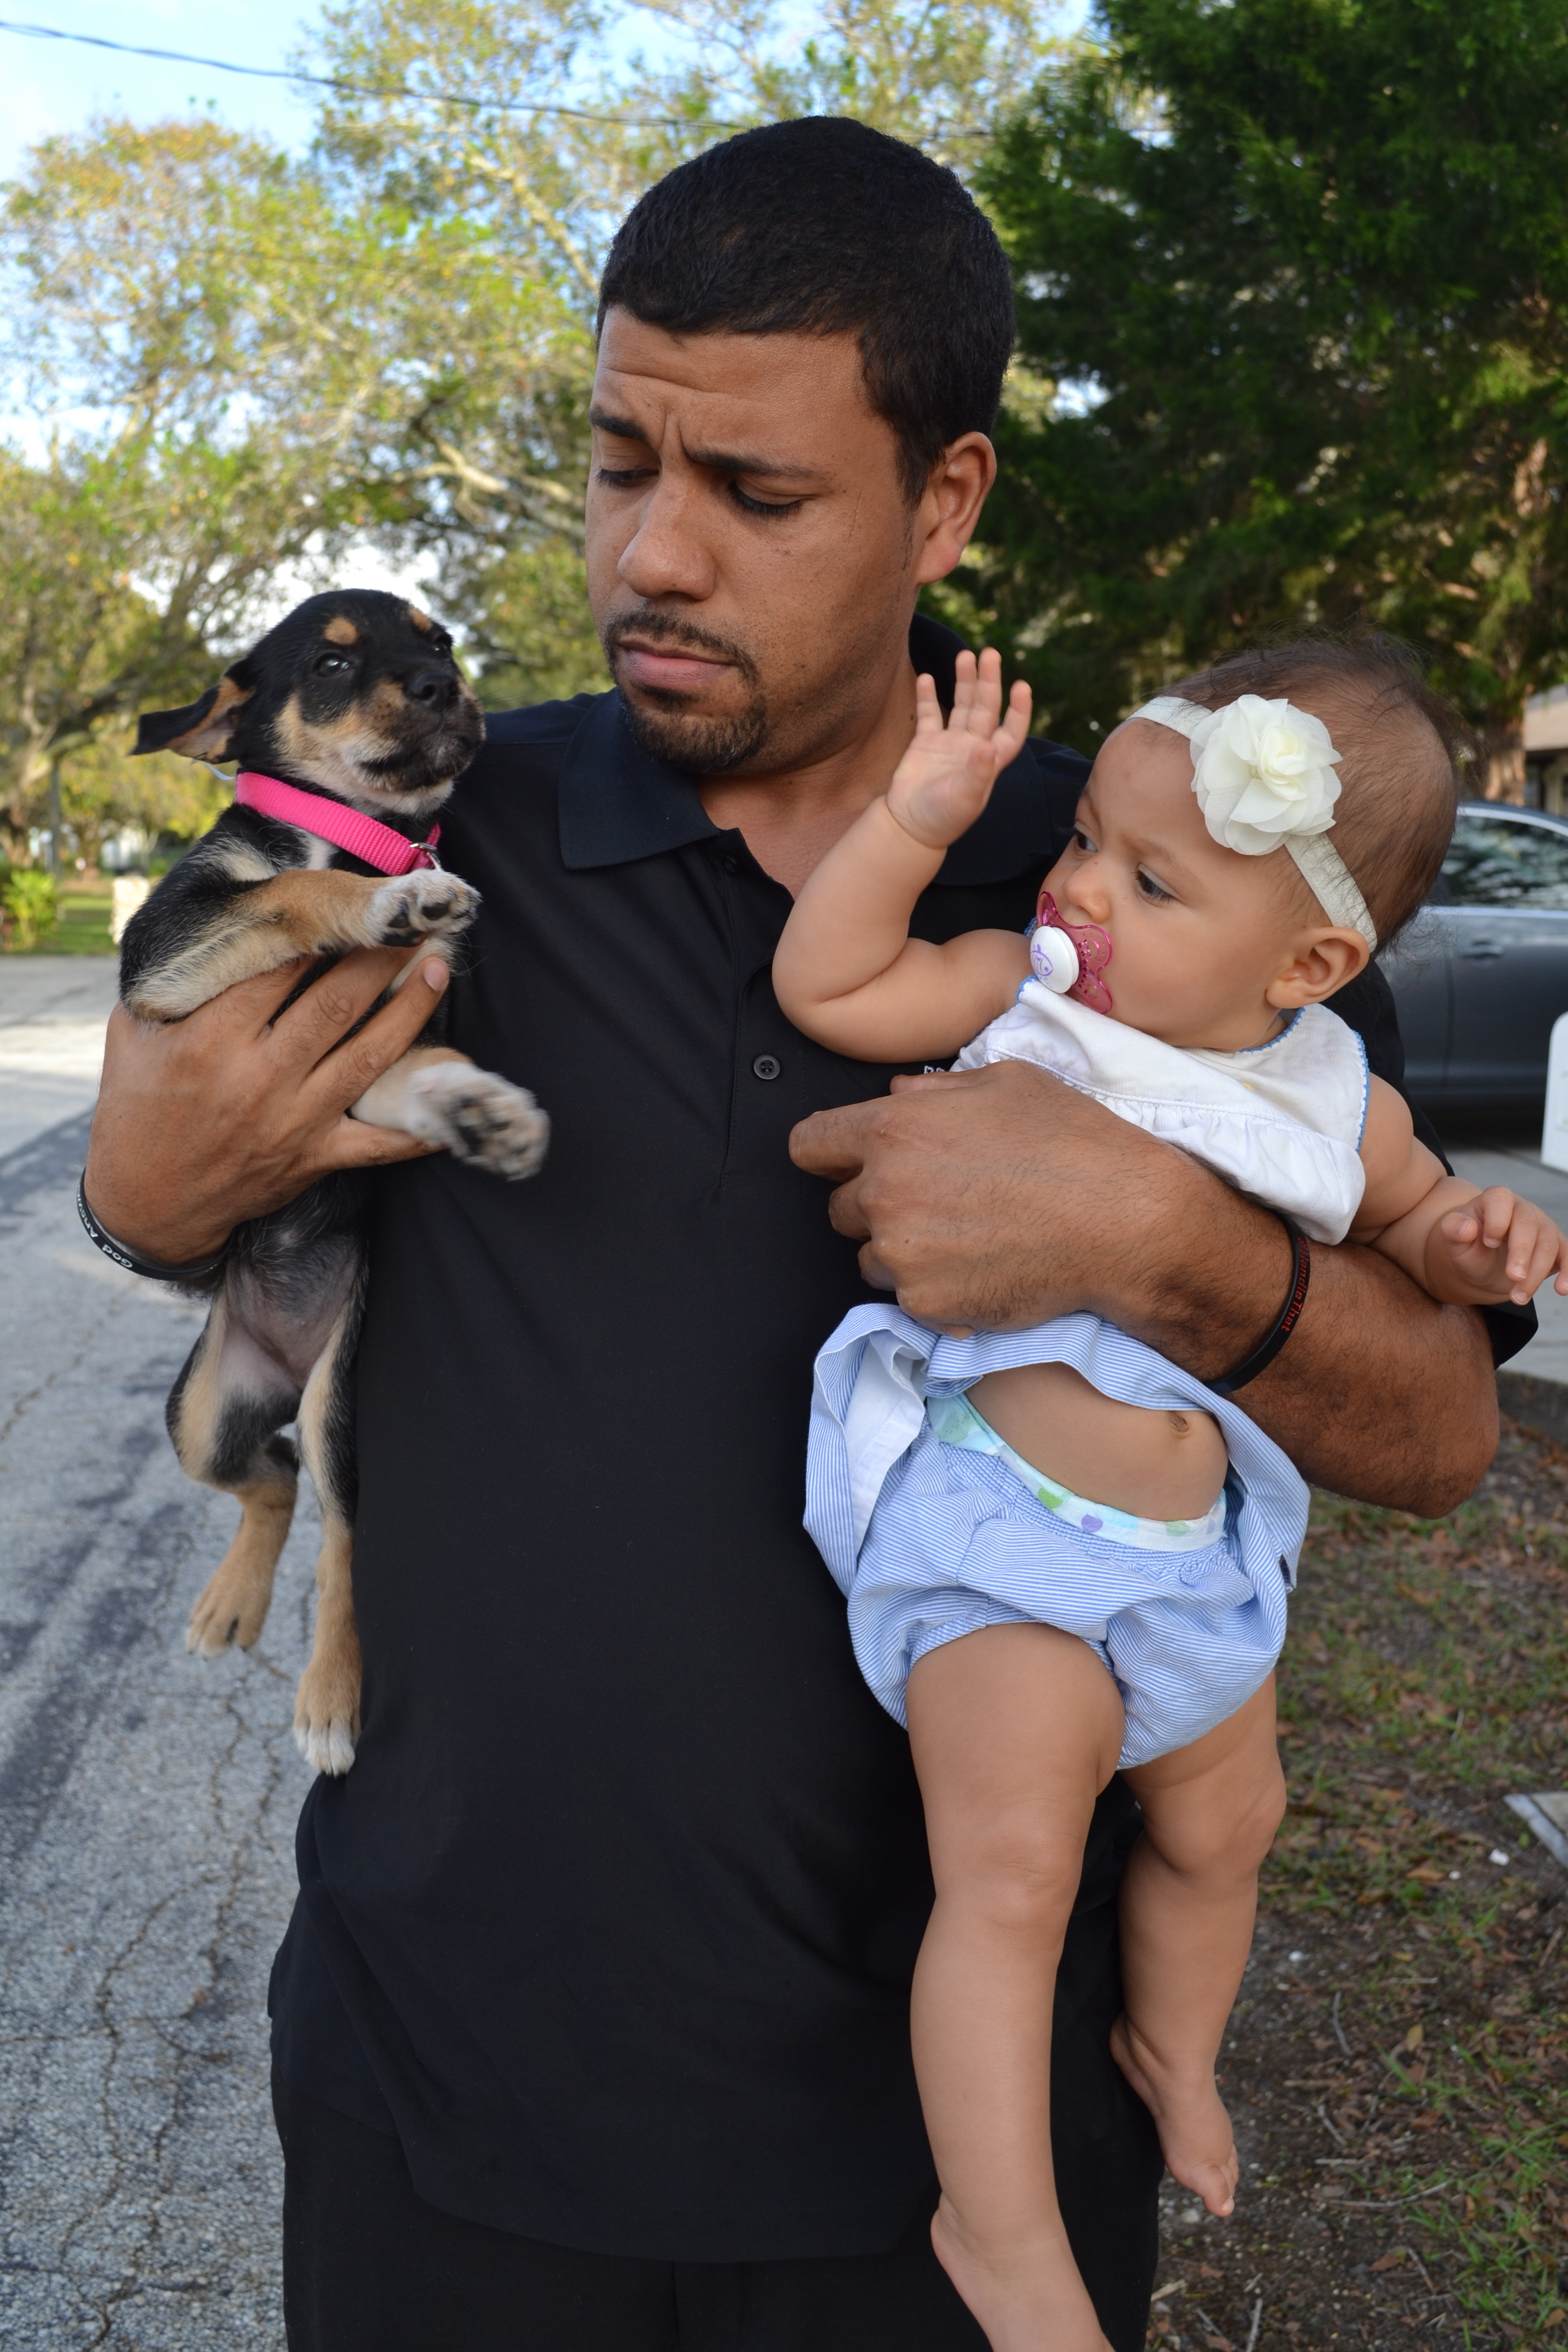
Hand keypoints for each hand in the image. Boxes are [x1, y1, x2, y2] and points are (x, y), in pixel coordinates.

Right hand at [85, 948, 451, 1264]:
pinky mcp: (316, 1158)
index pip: (277, 971)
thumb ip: (170, 986)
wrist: (147, 1203)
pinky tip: (455, 1087)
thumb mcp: (134, 1036)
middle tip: (409, 920)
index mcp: (211, 1040)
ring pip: (368, 1057)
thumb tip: (207, 929)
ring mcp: (294, 1121)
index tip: (345, 897)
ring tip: (435, 968)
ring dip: (409, 1010)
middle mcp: (259, 1078)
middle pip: (335, 1004)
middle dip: (378, 957)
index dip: (317, 930)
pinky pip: (381, 1142)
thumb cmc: (137, 1110)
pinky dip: (422, 1123)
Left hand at [790, 1057, 1503, 1517]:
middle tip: (939, 1199)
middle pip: (839, 1207)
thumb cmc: (1077, 1143)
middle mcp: (885, 1192)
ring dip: (904, 1249)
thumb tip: (898, 1096)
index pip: (808, 1145)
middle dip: (876, 1203)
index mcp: (893, 1129)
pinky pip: (908, 1297)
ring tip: (969, 1234)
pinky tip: (985, 1265)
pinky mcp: (926, 1304)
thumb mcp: (1009, 1082)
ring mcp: (902, 1255)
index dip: (832, 1153)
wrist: (1128, 1223)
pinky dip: (936, 1286)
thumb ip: (936, 1090)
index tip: (855, 1161)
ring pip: (871, 1256)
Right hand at [887, 648, 1031, 851]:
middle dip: (989, 681)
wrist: (909, 827)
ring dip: (964, 681)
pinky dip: (927, 696)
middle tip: (990, 654)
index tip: (1022, 687)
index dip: (1019, 711)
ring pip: (960, 705)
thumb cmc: (942, 820)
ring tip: (965, 655)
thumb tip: (989, 745)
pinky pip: (929, 714)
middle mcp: (972, 748)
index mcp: (989, 762)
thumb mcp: (964, 799)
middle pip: (985, 708)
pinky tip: (927, 677)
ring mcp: (949, 744)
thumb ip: (978, 773)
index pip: (1011, 731)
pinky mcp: (925, 744)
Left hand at [1436, 1187, 1567, 1304]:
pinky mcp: (1556, 1245)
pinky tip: (1562, 1289)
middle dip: (1522, 1253)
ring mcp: (1542, 1226)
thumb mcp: (1454, 1242)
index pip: (1500, 1199)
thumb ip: (1452, 1231)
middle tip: (1512, 1278)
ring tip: (1518, 1297)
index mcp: (1495, 1201)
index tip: (1488, 1243)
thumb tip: (1466, 1226)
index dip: (1497, 1220)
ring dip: (1536, 1274)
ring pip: (1549, 1244)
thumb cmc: (1469, 1247)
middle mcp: (1522, 1209)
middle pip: (1529, 1224)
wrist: (1484, 1262)